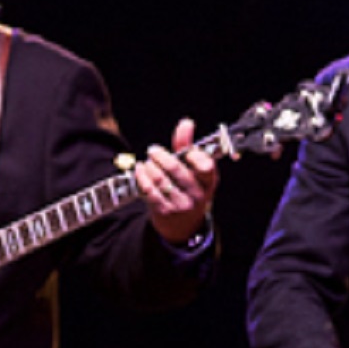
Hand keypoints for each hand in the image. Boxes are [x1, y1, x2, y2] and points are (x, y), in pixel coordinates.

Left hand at [135, 119, 217, 245]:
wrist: (183, 224)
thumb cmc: (189, 189)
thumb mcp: (193, 169)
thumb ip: (187, 145)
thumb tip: (186, 122)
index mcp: (208, 181)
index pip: (205, 165)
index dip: (193, 155)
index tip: (185, 151)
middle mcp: (197, 194)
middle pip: (176, 170)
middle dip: (161, 156)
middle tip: (153, 150)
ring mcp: (181, 205)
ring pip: (160, 180)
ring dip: (150, 166)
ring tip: (147, 161)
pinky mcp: (164, 212)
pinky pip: (149, 191)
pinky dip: (142, 177)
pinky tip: (140, 170)